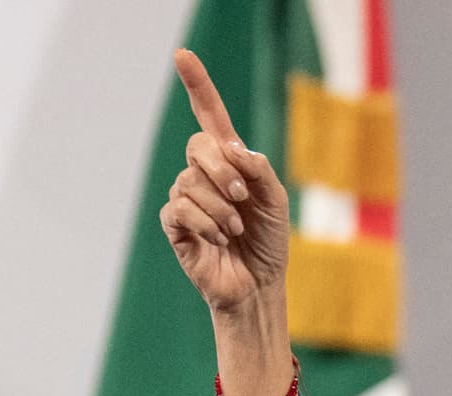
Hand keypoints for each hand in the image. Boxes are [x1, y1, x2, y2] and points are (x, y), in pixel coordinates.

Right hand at [160, 49, 290, 313]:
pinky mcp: (175, 224)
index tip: (182, 55)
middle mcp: (203, 174)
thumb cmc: (269, 242)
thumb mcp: (276, 201)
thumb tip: (233, 149)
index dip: (198, 86)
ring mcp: (186, 197)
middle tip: (242, 198)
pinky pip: (180, 207)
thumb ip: (259, 170)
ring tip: (235, 230)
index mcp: (229, 162)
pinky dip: (206, 224)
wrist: (259, 284)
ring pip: (191, 181)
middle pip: (198, 145)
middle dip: (222, 170)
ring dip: (221, 208)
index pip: (209, 116)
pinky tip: (219, 239)